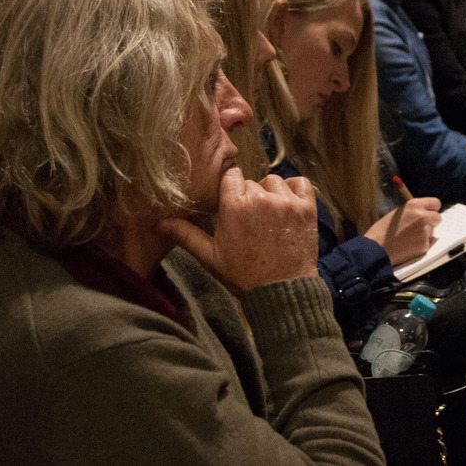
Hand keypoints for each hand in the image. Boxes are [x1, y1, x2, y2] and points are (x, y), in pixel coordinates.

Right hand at [157, 170, 319, 295]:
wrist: (281, 291)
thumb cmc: (244, 275)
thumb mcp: (210, 256)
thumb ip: (186, 234)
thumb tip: (158, 222)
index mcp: (234, 206)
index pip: (231, 175)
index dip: (231, 188)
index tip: (232, 201)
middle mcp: (261, 198)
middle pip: (252, 182)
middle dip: (249, 196)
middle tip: (250, 221)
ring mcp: (287, 201)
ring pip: (275, 181)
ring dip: (272, 194)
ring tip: (268, 217)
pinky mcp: (307, 207)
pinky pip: (300, 182)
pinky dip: (295, 189)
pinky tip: (287, 206)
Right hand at [364, 198, 442, 265]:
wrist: (376, 248)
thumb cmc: (383, 230)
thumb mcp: (398, 213)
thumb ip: (414, 211)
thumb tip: (426, 213)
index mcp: (415, 205)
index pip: (436, 203)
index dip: (432, 209)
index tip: (430, 213)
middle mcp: (422, 216)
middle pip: (438, 217)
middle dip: (431, 222)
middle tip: (420, 227)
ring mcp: (425, 231)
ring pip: (432, 231)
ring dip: (425, 234)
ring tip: (408, 237)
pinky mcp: (424, 245)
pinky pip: (428, 242)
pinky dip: (421, 244)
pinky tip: (409, 245)